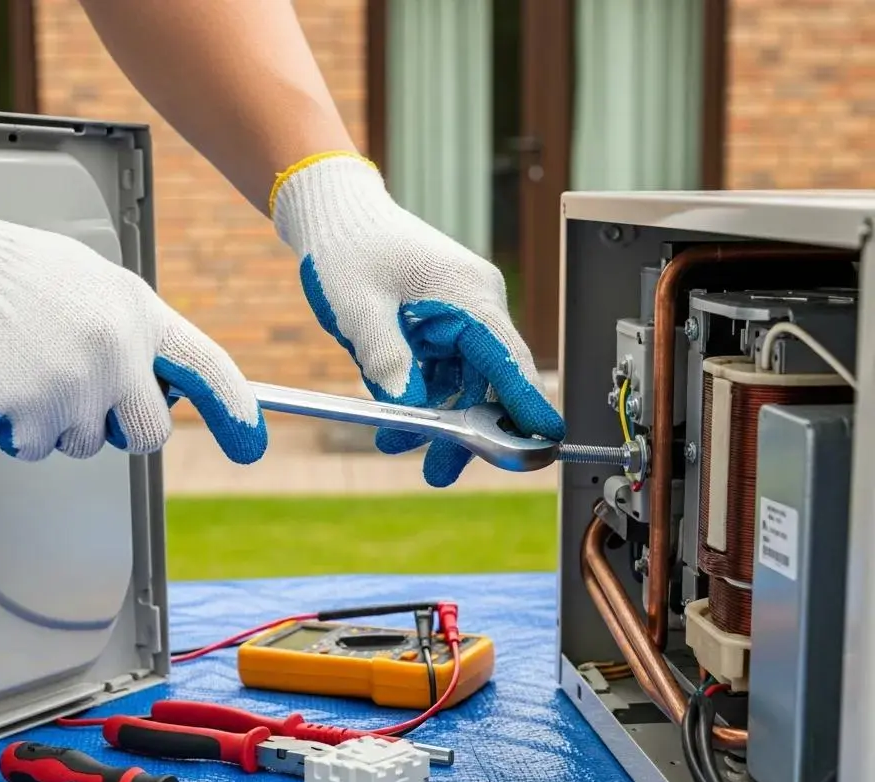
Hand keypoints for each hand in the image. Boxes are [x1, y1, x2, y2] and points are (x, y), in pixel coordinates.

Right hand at [0, 171, 266, 462]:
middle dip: (124, 427)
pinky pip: (36, 448)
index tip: (250, 441)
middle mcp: (115, 357)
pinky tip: (5, 381)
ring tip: (30, 368)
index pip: (207, 367)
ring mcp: (73, 392)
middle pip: (149, 435)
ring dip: (62, 422)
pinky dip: (19, 427)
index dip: (236, 409)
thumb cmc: (16, 273)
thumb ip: (138, 335)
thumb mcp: (100, 287)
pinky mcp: (27, 420)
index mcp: (138, 317)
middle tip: (88, 397)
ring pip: (86, 444)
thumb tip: (163, 379)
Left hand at [272, 153, 564, 486]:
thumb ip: (388, 361)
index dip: (526, 406)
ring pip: (461, 385)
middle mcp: (473, 307)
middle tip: (438, 471)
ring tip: (396, 446)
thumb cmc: (349, 245)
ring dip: (434, 420)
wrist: (334, 215)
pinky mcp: (439, 326)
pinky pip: (440, 374)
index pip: (508, 360)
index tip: (543, 441)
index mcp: (468, 296)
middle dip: (462, 430)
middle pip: (486, 383)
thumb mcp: (360, 310)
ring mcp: (458, 317)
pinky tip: (394, 420)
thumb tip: (410, 410)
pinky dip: (420, 399)